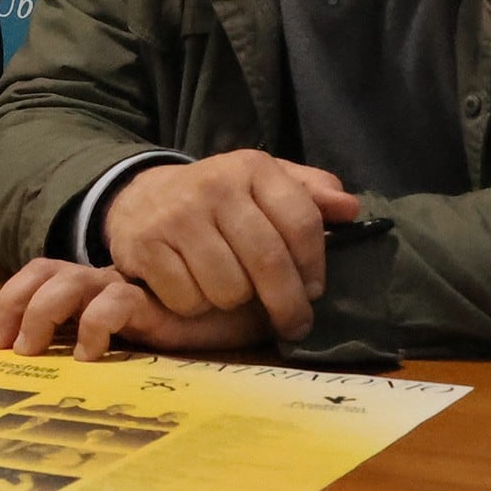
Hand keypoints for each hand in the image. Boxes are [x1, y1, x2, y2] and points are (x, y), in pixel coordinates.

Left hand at [0, 258, 273, 357]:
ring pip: (67, 284)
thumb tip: (47, 359)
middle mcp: (102, 278)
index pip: (35, 278)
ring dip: (38, 314)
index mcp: (91, 280)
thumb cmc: (185, 316)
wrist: (245, 298)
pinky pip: (115, 305)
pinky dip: (94, 326)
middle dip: (6, 306)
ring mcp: (125, 286)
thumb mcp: (129, 326)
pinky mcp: (154, 302)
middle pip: (40, 276)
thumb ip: (95, 330)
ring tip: (23, 350)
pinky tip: (86, 355)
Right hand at [103, 151, 356, 339]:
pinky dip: (194, 306)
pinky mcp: (145, 245)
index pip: (301, 222)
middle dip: (287, 304)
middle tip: (292, 323)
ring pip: (228, 289)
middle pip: (268, 261)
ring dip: (233, 302)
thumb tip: (350, 209)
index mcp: (251, 167)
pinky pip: (188, 299)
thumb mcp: (264, 185)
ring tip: (229, 291)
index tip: (314, 290)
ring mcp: (176, 216)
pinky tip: (194, 289)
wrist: (140, 198)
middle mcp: (214, 186)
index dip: (314, 265)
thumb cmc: (219, 200)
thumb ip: (309, 193)